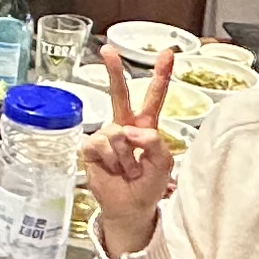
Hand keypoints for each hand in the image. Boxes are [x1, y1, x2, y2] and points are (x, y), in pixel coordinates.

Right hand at [81, 49, 175, 251]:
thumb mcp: (163, 163)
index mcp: (146, 126)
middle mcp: (124, 126)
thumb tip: (128, 130)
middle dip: (113, 71)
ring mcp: (106, 136)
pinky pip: (102, 145)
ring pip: (118, 134)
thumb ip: (154, 141)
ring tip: (129, 171)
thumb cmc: (148, 185)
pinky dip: (112, 162)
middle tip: (108, 50)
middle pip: (119, 94)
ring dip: (127, 158)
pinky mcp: (91, 147)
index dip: (161, 75)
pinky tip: (113, 170)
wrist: (129, 208)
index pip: (154, 97)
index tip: (168, 53)